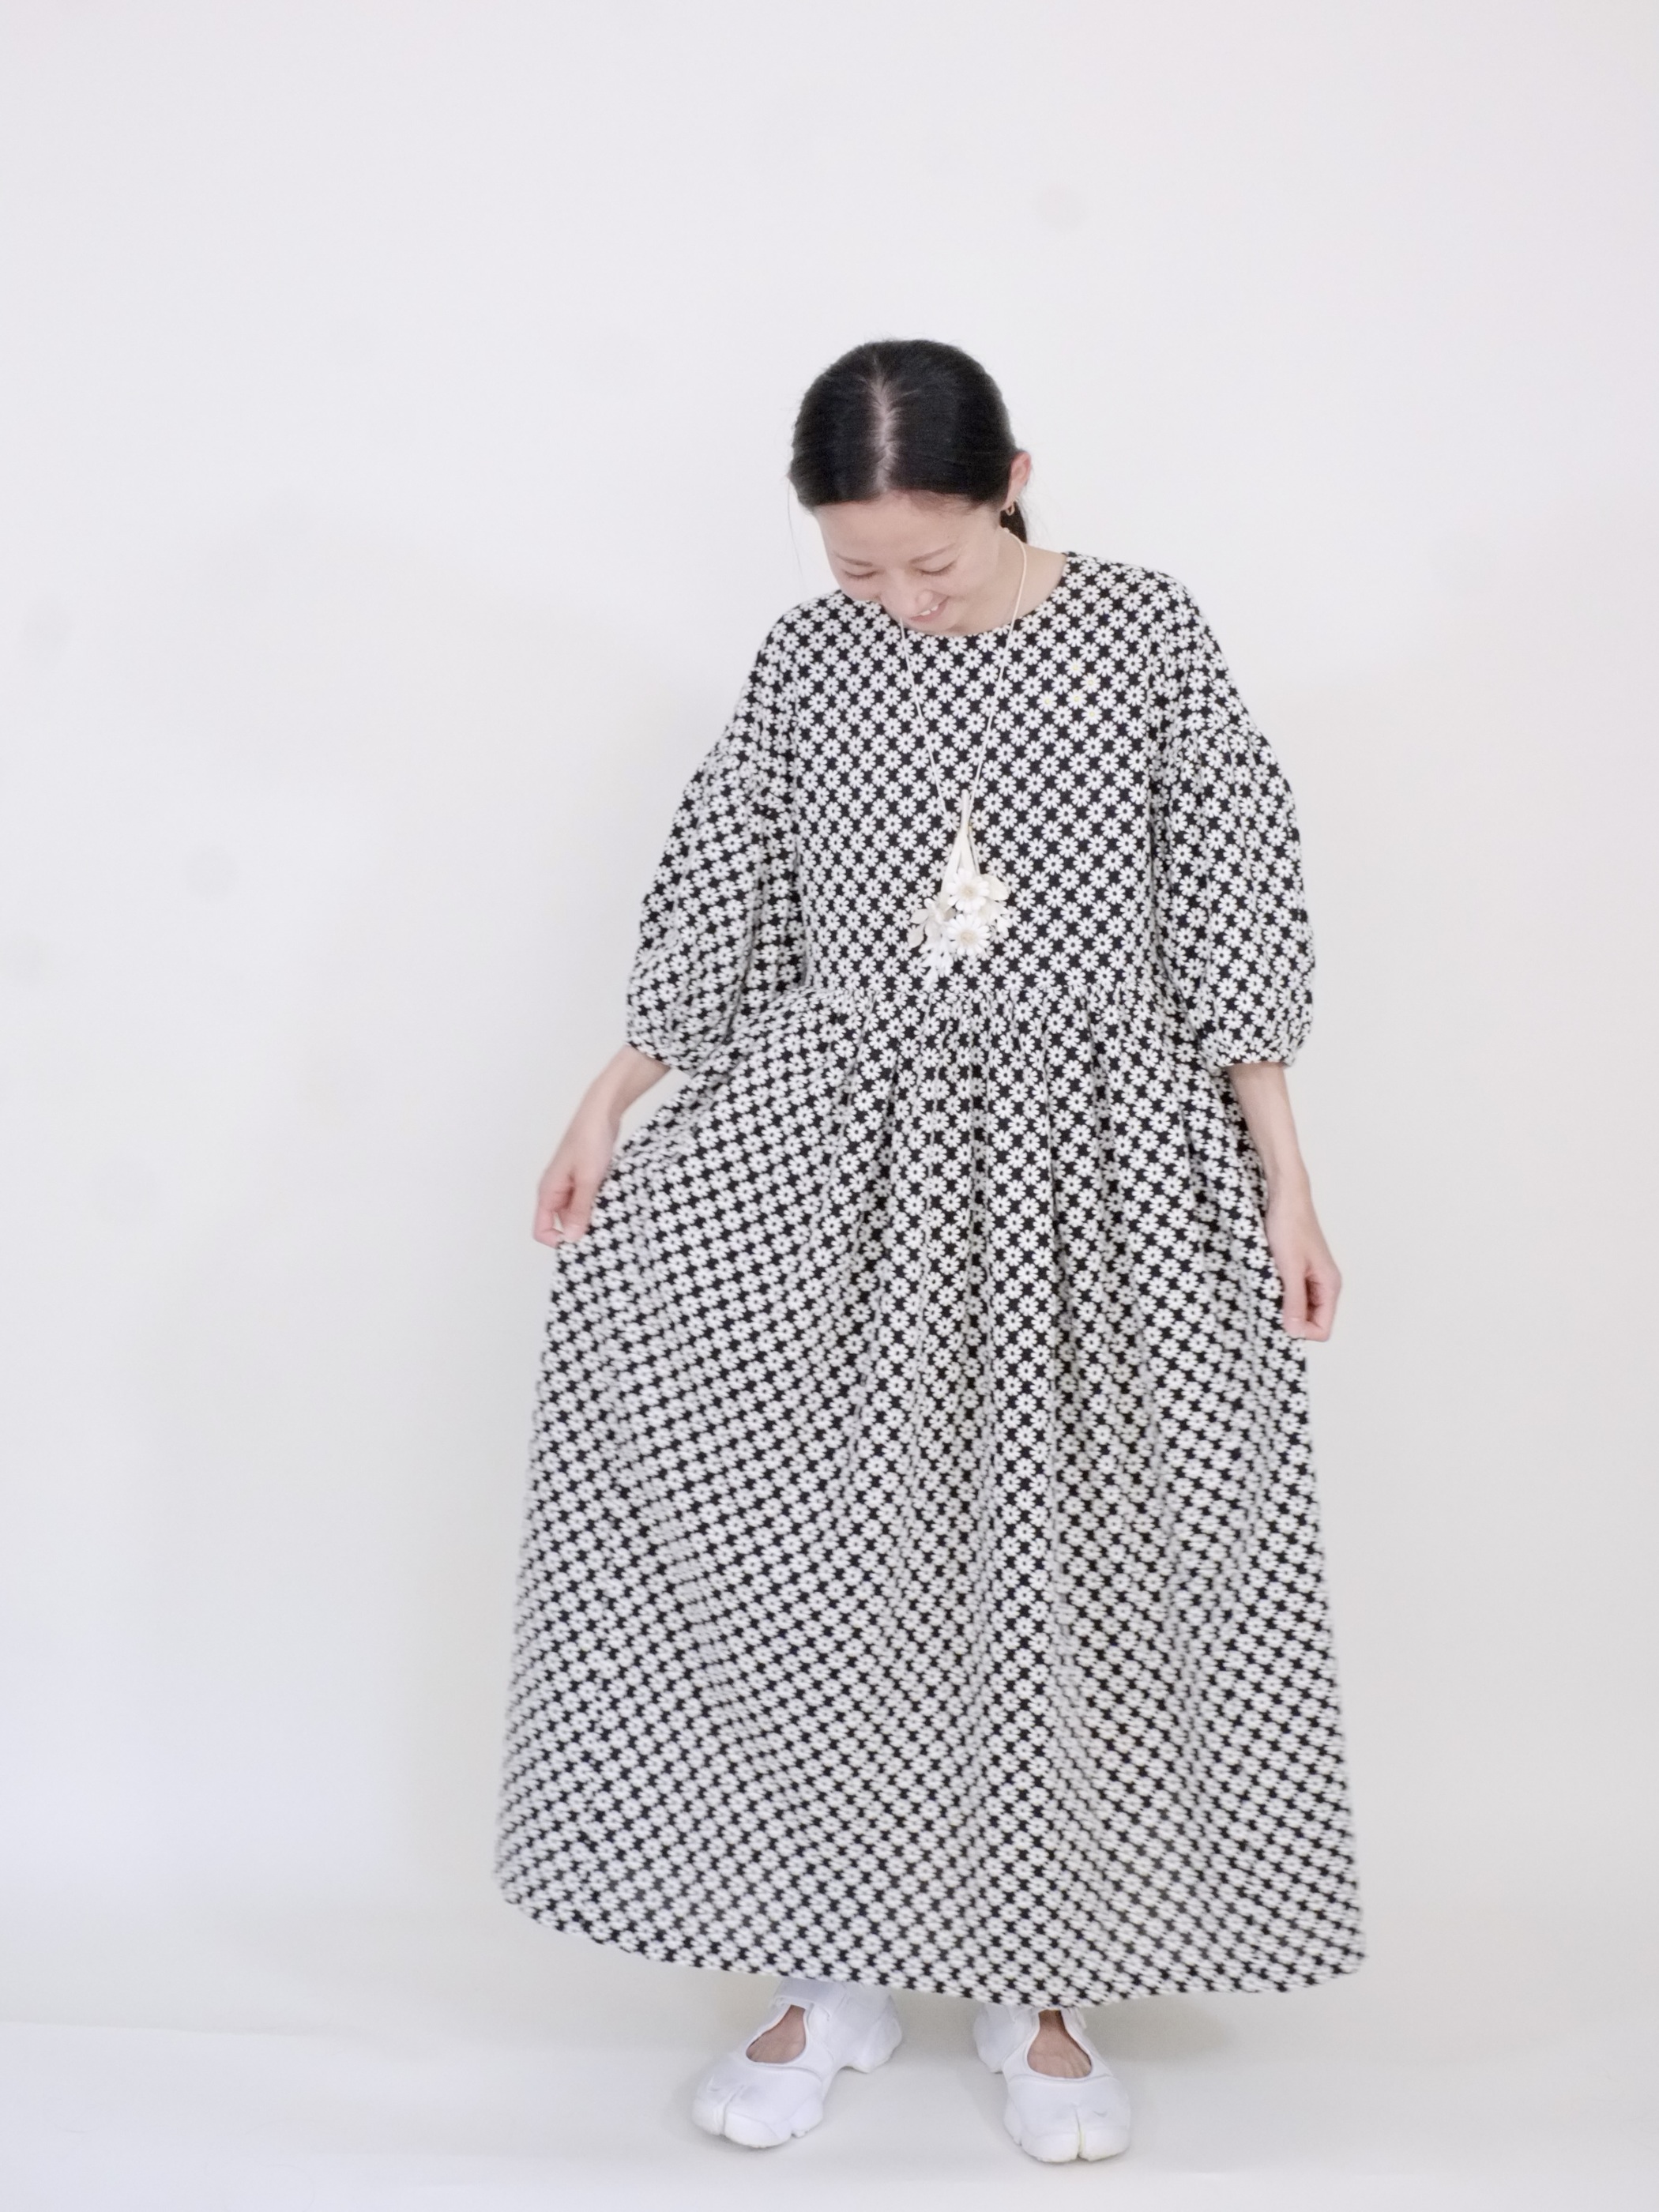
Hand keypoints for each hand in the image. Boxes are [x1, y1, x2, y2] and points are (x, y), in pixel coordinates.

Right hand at [531, 1045, 668, 1247]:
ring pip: (576, 1213)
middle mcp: (555, 1191)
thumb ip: (579, 1210)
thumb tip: (571, 1239)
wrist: (602, 1111)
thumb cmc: (590, 1139)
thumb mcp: (588, 1179)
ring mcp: (570, 1185)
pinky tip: (613, 1203)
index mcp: (548, 1192)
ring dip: (591, 1218)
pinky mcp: (584, 1179)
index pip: (541, 1230)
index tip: (582, 1243)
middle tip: (603, 1232)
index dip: (558, 1241)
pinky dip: (599, 1205)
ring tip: (611, 1216)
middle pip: (560, 1225)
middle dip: (579, 1231)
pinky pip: (587, 1201)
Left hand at [1263, 1183, 1340, 1340]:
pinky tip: (1267, 1283)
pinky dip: (1280, 1294)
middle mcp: (1325, 1285)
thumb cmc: (1290, 1227)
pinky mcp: (1300, 1271)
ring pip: (1300, 1309)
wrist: (1286, 1198)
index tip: (1279, 1318)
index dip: (1301, 1331)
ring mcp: (1312, 1278)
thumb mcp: (1289, 1268)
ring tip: (1268, 1290)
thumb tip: (1294, 1332)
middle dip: (1291, 1320)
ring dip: (1283, 1306)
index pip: (1323, 1330)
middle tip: (1269, 1304)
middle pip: (1311, 1322)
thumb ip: (1293, 1301)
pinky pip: (1292, 1294)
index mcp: (1330, 1286)